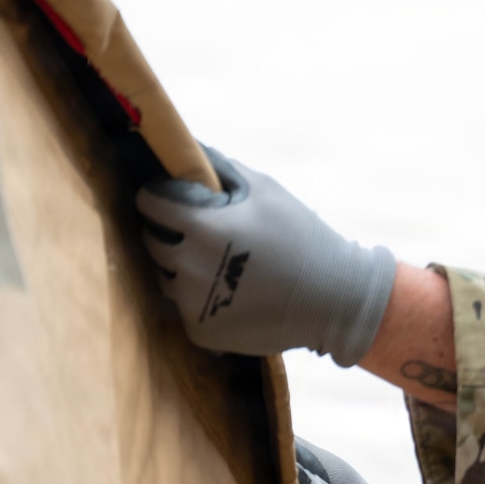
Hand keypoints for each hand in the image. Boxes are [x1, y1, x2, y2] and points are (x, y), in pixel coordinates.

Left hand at [136, 147, 394, 365]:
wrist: (333, 299)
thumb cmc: (301, 237)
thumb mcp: (266, 190)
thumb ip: (221, 169)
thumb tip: (188, 152)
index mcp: (203, 226)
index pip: (150, 204)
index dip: (160, 197)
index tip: (174, 200)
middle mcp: (189, 266)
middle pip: (154, 242)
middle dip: (172, 234)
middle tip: (207, 236)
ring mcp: (193, 303)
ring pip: (167, 278)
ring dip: (184, 270)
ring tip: (223, 269)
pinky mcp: (201, 331)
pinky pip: (187, 309)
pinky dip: (203, 301)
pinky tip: (234, 296)